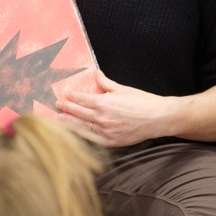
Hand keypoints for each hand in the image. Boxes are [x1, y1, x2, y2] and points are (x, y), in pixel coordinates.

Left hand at [57, 70, 175, 146]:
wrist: (158, 118)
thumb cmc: (143, 102)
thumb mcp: (123, 89)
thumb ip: (106, 83)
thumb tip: (96, 74)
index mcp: (104, 103)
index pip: (81, 99)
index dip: (72, 96)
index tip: (65, 94)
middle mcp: (102, 118)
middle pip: (78, 113)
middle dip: (66, 108)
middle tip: (57, 105)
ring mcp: (105, 132)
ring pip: (81, 127)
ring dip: (69, 123)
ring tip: (59, 119)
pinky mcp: (111, 142)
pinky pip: (91, 139)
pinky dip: (81, 134)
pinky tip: (74, 132)